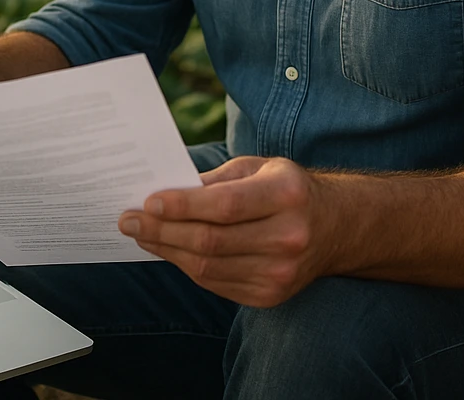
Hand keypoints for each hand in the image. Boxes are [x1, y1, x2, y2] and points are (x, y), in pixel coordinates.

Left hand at [118, 156, 323, 306]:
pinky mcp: (270, 296)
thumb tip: (165, 192)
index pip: (225, 205)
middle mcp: (288, 236)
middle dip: (162, 230)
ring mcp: (281, 272)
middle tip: (128, 220)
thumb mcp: (258, 167)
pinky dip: (186, 266)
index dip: (183, 206)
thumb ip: (215, 180)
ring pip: (208, 267)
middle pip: (211, 240)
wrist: (335, 228)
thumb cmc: (287, 188)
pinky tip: (168, 250)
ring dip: (167, 250)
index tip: (147, 201)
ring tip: (141, 234)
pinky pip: (215, 284)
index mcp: (287, 194)